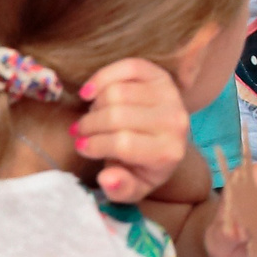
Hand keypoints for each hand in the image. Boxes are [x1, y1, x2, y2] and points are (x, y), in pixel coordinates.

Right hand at [73, 58, 193, 202]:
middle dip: (89, 125)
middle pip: (116, 115)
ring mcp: (170, 96)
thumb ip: (120, 189)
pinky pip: (128, 67)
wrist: (167, 144)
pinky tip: (89, 92)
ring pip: (117, 92)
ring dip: (95, 105)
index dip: (95, 145)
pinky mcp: (162, 76)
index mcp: (168, 152)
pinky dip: (102, 77)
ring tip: (92, 117)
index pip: (123, 144)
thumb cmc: (143, 168)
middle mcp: (175, 122)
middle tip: (81, 131)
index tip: (81, 147)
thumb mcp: (133, 189)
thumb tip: (107, 178)